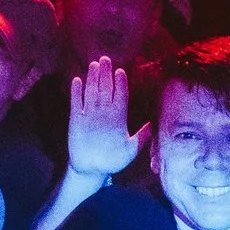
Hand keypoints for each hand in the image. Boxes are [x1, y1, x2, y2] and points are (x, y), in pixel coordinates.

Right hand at [67, 56, 147, 179]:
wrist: (92, 170)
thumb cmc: (113, 161)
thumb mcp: (131, 150)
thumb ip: (142, 137)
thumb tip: (153, 124)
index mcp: (118, 118)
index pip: (120, 96)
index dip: (120, 84)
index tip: (121, 71)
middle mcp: (104, 113)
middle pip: (106, 89)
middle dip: (106, 74)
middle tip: (106, 59)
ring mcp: (89, 115)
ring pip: (92, 92)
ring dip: (93, 78)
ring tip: (94, 65)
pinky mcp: (76, 120)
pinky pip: (76, 103)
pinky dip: (76, 92)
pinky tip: (77, 80)